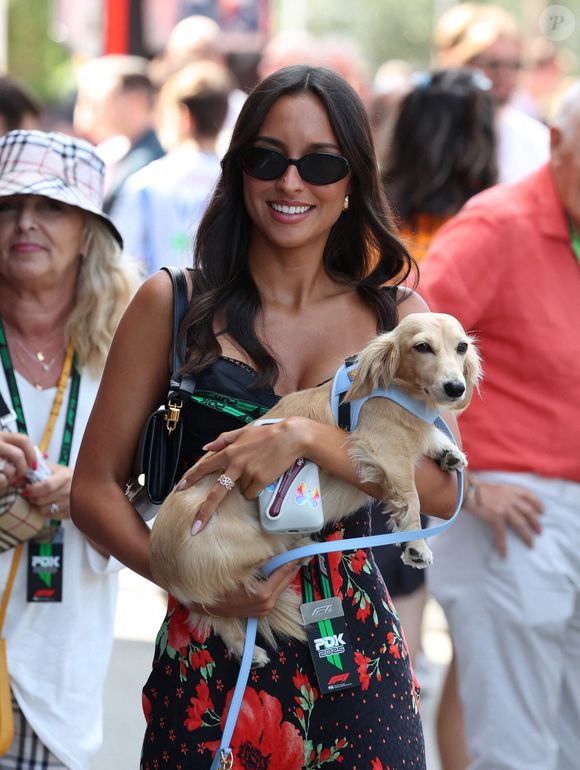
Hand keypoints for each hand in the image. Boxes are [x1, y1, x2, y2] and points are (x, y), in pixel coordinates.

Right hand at [0, 431, 36, 491]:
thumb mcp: (3, 451)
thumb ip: (16, 452)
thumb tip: (44, 456)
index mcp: (1, 436)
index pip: (23, 440)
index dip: (32, 453)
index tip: (34, 466)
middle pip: (18, 454)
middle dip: (24, 468)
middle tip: (22, 477)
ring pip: (9, 469)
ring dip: (12, 478)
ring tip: (9, 481)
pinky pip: (2, 479)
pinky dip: (4, 484)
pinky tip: (2, 483)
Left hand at [24, 462, 72, 519]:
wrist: (86, 487)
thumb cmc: (68, 477)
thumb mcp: (57, 468)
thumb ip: (41, 467)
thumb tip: (23, 471)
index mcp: (66, 477)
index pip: (47, 486)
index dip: (33, 489)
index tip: (26, 489)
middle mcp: (69, 491)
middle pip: (42, 500)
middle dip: (31, 498)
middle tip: (29, 494)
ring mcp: (70, 504)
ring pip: (44, 510)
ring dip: (37, 505)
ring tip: (38, 499)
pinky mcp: (69, 513)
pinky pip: (50, 516)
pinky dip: (45, 511)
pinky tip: (47, 504)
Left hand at [176, 417, 308, 532]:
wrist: (291, 437)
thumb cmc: (267, 433)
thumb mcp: (243, 431)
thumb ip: (223, 439)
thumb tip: (205, 447)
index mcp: (229, 452)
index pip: (205, 467)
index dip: (191, 478)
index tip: (179, 489)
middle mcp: (236, 464)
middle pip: (216, 493)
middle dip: (204, 512)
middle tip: (195, 528)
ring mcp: (249, 473)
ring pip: (241, 490)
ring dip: (246, 484)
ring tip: (258, 467)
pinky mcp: (262, 480)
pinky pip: (253, 492)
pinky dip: (257, 488)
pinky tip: (265, 474)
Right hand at [194, 560, 301, 617]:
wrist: (204, 605)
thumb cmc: (220, 585)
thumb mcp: (240, 570)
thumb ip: (260, 561)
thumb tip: (275, 550)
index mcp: (264, 593)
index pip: (284, 571)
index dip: (293, 557)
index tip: (302, 548)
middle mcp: (267, 603)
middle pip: (287, 579)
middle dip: (294, 564)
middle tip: (302, 550)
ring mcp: (264, 609)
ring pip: (281, 586)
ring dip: (287, 572)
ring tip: (293, 557)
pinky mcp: (260, 611)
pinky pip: (274, 592)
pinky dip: (278, 580)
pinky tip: (279, 570)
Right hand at [468, 479, 543, 556]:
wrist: (464, 489)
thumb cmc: (473, 488)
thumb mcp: (492, 487)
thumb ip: (501, 493)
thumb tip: (502, 502)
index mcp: (508, 489)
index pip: (528, 495)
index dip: (537, 503)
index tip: (543, 511)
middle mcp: (509, 498)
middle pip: (528, 511)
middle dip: (536, 522)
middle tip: (540, 531)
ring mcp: (504, 507)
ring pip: (521, 524)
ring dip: (527, 535)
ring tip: (531, 544)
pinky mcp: (496, 517)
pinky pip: (502, 534)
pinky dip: (503, 545)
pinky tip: (504, 554)